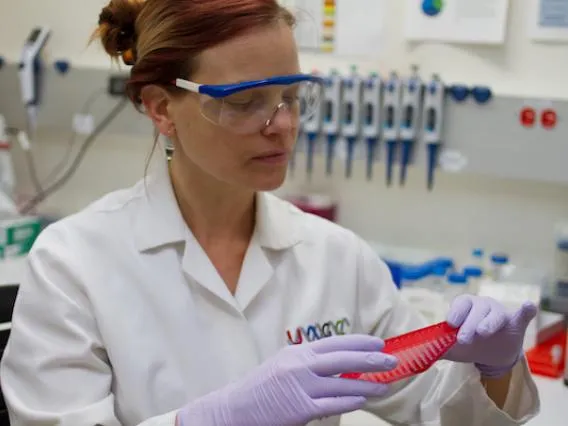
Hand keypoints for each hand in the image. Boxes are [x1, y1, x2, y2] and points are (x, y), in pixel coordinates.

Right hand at [177, 335, 397, 425]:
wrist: (234, 410)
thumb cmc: (260, 389)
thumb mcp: (283, 366)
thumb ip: (309, 363)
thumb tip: (340, 364)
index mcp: (297, 352)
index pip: (335, 342)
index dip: (359, 341)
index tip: (378, 342)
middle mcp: (300, 364)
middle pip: (344, 358)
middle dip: (371, 358)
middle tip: (392, 359)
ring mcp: (301, 386)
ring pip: (343, 382)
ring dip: (368, 383)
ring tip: (385, 384)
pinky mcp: (300, 408)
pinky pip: (333, 403)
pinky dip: (351, 400)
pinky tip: (364, 398)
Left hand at [443, 295, 536, 377]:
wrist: (492, 353)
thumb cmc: (468, 343)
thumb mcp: (452, 347)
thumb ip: (437, 347)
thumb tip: (418, 353)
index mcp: (465, 306)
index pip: (460, 304)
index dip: (455, 313)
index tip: (451, 324)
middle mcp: (482, 305)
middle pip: (476, 309)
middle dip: (469, 323)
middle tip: (464, 339)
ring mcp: (499, 312)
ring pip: (495, 313)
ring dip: (488, 321)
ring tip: (483, 332)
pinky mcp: (516, 322)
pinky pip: (522, 314)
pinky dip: (526, 310)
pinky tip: (528, 307)